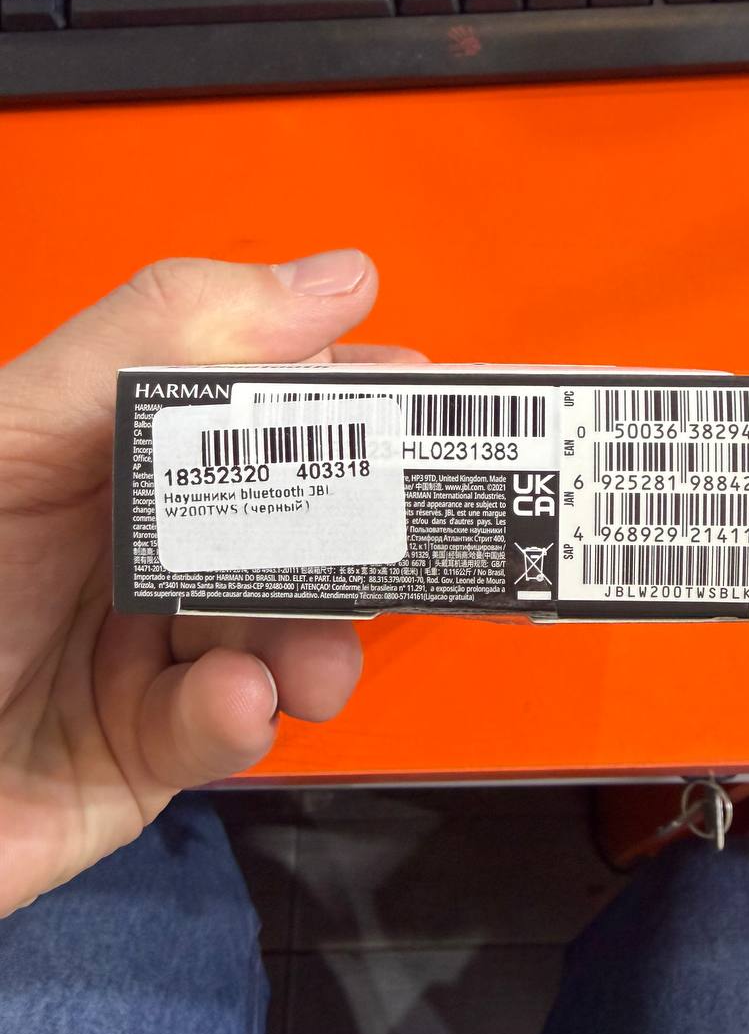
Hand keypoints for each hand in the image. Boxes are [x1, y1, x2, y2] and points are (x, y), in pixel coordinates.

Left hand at [0, 251, 420, 915]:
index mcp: (115, 453)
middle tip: (396, 542)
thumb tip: (330, 281)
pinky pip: (229, 730)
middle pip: (289, 524)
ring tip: (308, 654)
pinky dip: (242, 717)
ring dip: (315, 641)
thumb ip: (157, 340)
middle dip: (353, 537)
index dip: (344, 396)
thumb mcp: (17, 438)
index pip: (257, 405)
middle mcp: (140, 548)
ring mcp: (148, 651)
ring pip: (285, 632)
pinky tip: (232, 705)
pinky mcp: (148, 752)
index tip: (423, 402)